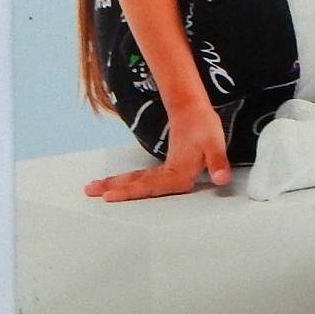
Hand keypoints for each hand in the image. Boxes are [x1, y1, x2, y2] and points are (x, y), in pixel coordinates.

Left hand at [84, 100, 230, 201]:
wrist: (202, 117)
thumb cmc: (206, 128)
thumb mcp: (215, 143)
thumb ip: (218, 162)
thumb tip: (222, 177)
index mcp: (181, 176)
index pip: (153, 188)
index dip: (132, 193)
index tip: (112, 195)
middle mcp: (171, 180)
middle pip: (140, 189)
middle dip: (115, 191)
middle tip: (93, 192)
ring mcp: (164, 176)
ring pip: (137, 184)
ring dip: (115, 186)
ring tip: (93, 188)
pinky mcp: (161, 172)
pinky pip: (139, 179)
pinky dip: (123, 181)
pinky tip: (110, 184)